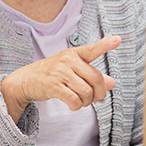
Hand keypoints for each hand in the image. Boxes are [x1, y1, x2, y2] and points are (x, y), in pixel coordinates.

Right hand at [1, 36, 119, 121]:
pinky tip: (73, 105)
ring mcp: (60, 72)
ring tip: (81, 101)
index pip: (92, 49)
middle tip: (95, 98)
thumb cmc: (55, 73)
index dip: (106, 44)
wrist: (27, 79)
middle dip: (99, 93)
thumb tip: (111, 83)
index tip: (118, 39)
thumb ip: (93, 76)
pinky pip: (74, 100)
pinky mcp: (53, 86)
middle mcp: (68, 60)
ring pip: (86, 91)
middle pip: (96, 78)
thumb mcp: (74, 70)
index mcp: (75, 54)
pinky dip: (77, 106)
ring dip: (87, 102)